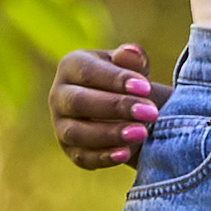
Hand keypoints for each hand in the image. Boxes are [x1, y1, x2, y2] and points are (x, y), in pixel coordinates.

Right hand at [44, 42, 155, 170]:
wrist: (128, 113)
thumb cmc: (129, 83)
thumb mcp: (133, 67)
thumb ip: (133, 59)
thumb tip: (130, 52)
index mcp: (71, 66)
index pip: (88, 72)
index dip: (116, 80)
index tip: (146, 88)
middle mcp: (59, 95)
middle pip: (78, 102)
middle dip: (115, 107)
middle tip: (151, 112)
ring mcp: (61, 125)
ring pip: (77, 132)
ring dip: (109, 134)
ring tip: (142, 133)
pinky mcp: (71, 151)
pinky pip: (83, 157)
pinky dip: (104, 157)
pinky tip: (126, 154)